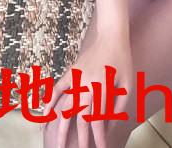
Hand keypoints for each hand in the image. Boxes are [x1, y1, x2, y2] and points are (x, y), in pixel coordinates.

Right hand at [43, 30, 132, 147]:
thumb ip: (118, 106)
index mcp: (102, 87)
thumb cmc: (122, 60)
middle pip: (80, 117)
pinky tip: (45, 117)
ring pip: (66, 107)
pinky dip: (49, 102)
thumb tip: (109, 127)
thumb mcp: (127, 84)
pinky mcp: (70, 72)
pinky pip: (57, 89)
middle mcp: (87, 84)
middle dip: (80, 138)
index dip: (99, 137)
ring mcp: (76, 78)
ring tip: (58, 144)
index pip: (99, 119)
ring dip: (61, 127)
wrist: (110, 35)